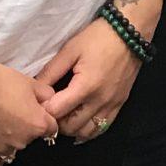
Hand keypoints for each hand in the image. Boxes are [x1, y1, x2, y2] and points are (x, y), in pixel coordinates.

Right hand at [0, 57, 58, 165]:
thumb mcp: (29, 81)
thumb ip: (46, 95)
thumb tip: (49, 101)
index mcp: (37, 124)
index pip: (50, 128)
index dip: (42, 117)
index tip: (33, 111)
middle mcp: (22, 141)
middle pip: (30, 139)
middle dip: (24, 127)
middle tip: (10, 111)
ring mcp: (2, 150)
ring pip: (12, 150)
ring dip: (9, 140)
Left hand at [38, 16, 142, 141]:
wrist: (130, 32)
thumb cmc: (98, 38)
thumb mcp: (70, 50)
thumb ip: (51, 71)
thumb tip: (35, 88)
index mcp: (85, 87)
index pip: (57, 112)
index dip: (44, 109)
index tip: (39, 102)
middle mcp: (99, 102)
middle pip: (71, 127)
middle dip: (56, 122)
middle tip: (50, 109)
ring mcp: (112, 105)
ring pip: (87, 132)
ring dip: (72, 128)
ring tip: (65, 115)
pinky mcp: (120, 104)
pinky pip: (102, 128)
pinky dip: (89, 129)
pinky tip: (80, 121)